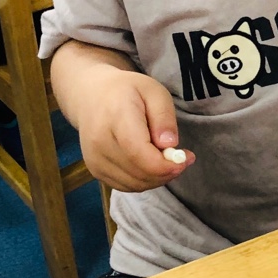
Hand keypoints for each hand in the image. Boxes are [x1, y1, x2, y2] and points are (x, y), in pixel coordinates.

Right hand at [76, 66, 195, 192]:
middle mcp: (100, 143)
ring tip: (167, 159)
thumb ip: (164, 117)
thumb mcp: (154, 92)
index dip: (166, 165)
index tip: (186, 158)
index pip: (140, 154)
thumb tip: (170, 145)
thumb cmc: (127, 91)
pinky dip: (144, 180)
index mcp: (115, 118)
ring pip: (134, 184)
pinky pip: (125, 186)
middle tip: (182, 159)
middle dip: (167, 172)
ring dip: (157, 178)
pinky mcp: (95, 170)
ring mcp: (94, 159)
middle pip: (139, 173)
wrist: (91, 96)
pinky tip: (151, 164)